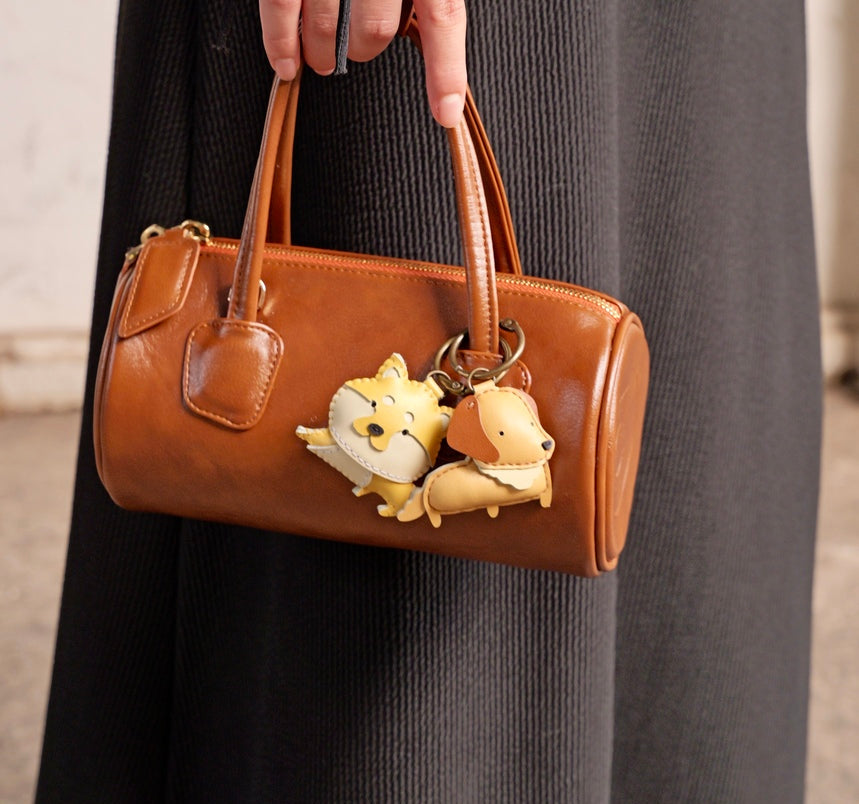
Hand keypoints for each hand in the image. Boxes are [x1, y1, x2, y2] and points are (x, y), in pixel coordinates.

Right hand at [259, 0, 466, 127]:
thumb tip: (440, 60)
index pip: (441, 15)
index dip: (445, 69)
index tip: (445, 114)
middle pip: (374, 26)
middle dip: (365, 50)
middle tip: (357, 54)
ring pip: (327, 23)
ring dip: (323, 52)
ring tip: (321, 59)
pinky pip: (280, 6)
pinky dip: (281, 43)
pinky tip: (287, 64)